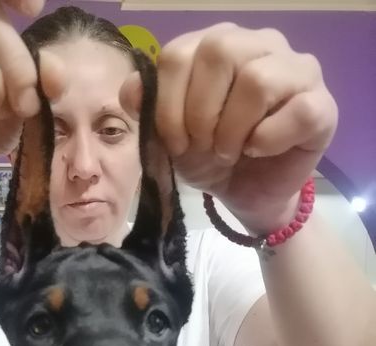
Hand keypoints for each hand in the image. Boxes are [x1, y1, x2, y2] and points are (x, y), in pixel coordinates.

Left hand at [155, 24, 337, 232]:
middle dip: (200, 113)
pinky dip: (268, 140)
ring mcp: (297, 69)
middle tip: (203, 146)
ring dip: (233, 129)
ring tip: (230, 152)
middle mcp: (258, 44)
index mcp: (216, 45)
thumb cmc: (210, 157)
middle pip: (220, 52)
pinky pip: (297, 112)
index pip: (179, 53)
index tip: (175, 142)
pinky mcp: (322, 105)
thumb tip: (131, 90)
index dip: (168, 104)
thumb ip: (147, 108)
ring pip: (259, 80)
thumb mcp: (169, 138)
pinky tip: (258, 152)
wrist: (246, 194)